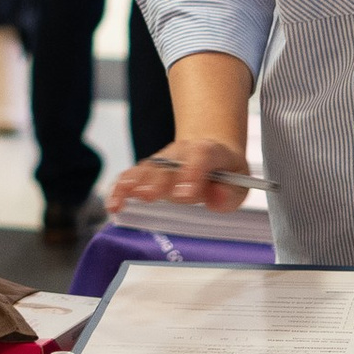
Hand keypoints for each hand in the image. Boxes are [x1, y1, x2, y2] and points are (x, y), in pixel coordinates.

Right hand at [108, 131, 254, 212]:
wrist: (208, 150)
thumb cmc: (223, 171)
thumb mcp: (240, 181)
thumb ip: (230, 192)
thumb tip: (218, 197)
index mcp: (209, 152)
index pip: (201, 156)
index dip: (192, 173)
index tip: (186, 194)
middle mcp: (181, 153)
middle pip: (168, 164)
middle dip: (158, 180)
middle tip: (150, 195)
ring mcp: (161, 161)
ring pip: (147, 168)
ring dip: (135, 182)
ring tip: (126, 197)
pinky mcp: (147, 171)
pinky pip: (131, 177)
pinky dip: (120, 189)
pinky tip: (114, 204)